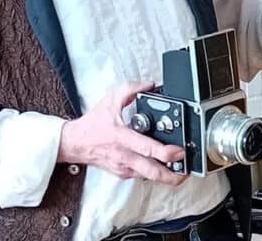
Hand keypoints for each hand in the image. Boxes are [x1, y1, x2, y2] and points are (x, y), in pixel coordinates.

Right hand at [58, 82, 187, 184]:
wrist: (75, 143)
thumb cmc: (93, 124)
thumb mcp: (111, 99)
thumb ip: (131, 89)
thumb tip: (150, 85)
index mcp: (122, 138)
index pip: (146, 148)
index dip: (166, 152)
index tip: (179, 151)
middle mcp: (124, 156)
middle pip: (152, 172)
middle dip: (172, 174)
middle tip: (186, 170)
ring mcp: (124, 167)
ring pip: (149, 177)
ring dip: (166, 175)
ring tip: (180, 170)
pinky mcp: (123, 173)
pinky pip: (142, 175)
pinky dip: (154, 172)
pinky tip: (162, 166)